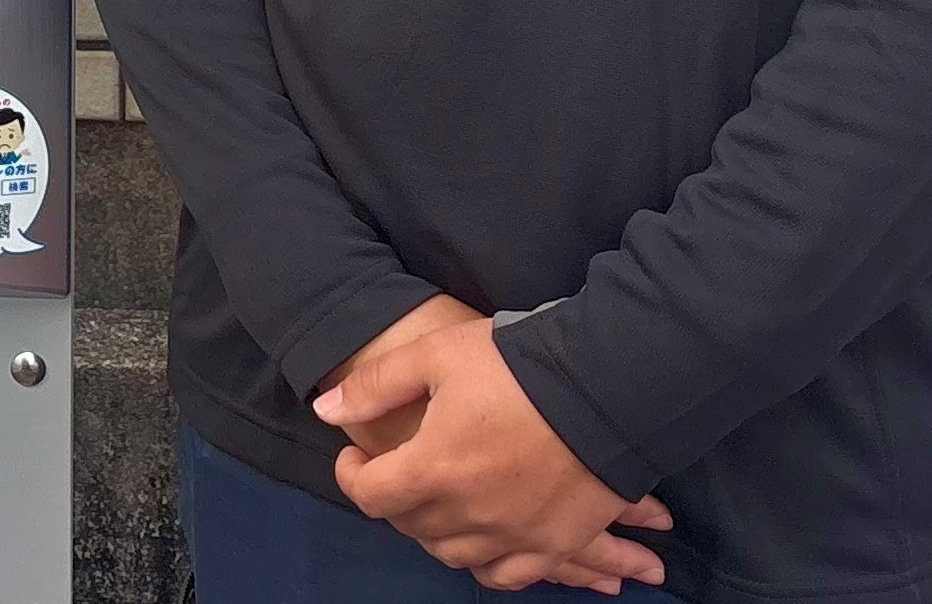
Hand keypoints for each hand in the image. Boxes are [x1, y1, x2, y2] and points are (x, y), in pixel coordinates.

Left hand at [319, 316, 673, 593]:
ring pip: (454, 554)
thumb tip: (324, 409)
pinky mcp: (554, 543)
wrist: (607, 387)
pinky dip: (486, 562)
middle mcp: (470, 514)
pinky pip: (509, 575)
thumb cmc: (516, 365)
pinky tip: (481, 539)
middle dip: (393, 498)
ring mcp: (514, 536)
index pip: (369, 495)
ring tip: (434, 500)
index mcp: (433, 469)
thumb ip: (373, 386)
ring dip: (434, 531)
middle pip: (411, 525)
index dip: (350, 474)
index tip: (354, 454)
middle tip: (396, 470)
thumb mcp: (433, 356)